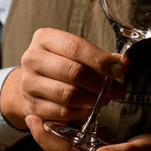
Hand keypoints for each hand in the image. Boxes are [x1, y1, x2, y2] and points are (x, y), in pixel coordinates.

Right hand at [0, 28, 127, 129]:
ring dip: (93, 100)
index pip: (76, 47)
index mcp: (45, 38)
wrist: (32, 82)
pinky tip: (90, 108)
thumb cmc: (61, 63)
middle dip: (101, 83)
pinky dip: (81, 112)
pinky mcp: (31, 106)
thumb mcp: (76, 53)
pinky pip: (62, 112)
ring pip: (68, 95)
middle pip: (73, 72)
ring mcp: (29, 83)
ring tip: (105, 99)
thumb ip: (99, 56)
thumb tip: (122, 63)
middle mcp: (32, 58)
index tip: (120, 69)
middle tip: (117, 90)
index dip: (100, 60)